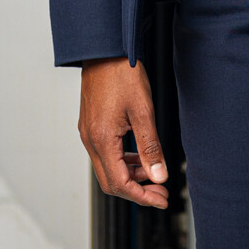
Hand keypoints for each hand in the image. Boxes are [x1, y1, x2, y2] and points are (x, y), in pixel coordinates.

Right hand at [79, 57, 168, 208]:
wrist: (104, 49)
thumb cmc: (121, 73)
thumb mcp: (143, 111)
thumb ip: (150, 147)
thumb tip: (159, 176)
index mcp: (102, 139)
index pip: (119, 183)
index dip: (142, 197)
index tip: (160, 199)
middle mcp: (90, 139)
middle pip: (110, 181)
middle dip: (137, 191)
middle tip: (159, 192)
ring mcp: (88, 132)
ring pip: (107, 168)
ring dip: (130, 176)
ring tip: (154, 174)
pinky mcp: (90, 124)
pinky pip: (105, 153)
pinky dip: (123, 161)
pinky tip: (139, 156)